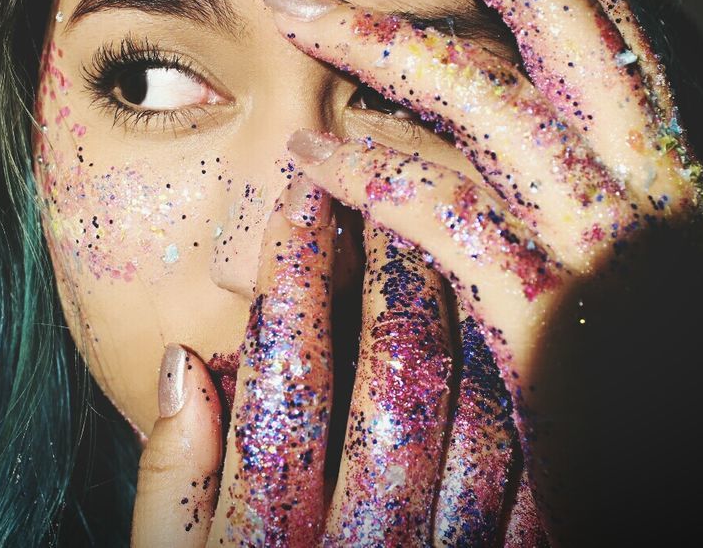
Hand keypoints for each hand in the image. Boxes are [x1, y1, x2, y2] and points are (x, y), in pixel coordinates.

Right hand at [133, 177, 532, 544]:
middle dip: (393, 270)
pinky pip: (532, 469)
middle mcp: (366, 547)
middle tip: (391, 193)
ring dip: (466, 313)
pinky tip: (501, 324)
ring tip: (450, 236)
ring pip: (477, 411)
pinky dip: (517, 384)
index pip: (285, 378)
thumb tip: (180, 364)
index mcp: (270, 540)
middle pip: (393, 379)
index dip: (293, 274)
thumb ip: (170, 476)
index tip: (300, 191)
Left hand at [263, 0, 702, 540]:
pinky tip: (306, 154)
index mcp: (669, 161)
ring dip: (380, 40)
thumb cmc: (669, 377)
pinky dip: (370, 179)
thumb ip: (584, 183)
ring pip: (488, 100)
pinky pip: (447, 221)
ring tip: (294, 3)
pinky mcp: (555, 316)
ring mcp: (607, 241)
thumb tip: (509, 117)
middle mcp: (650, 180)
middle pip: (550, 18)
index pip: (605, 18)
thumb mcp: (643, 258)